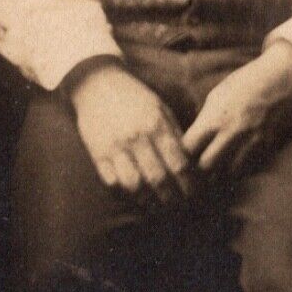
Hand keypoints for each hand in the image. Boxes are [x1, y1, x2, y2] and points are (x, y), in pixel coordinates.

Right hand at [65, 60, 191, 203]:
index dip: (190, 184)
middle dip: (172, 199)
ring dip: (148, 201)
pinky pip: (112, 183)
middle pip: (159, 179)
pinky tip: (134, 197)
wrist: (97, 84)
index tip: (194, 193)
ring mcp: (115, 147)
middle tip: (179, 207)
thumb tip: (191, 161)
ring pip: (134, 185)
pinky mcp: (97, 154)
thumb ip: (174, 134)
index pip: (179, 163)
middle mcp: (137, 137)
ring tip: (157, 206)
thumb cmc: (134, 98)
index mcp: (156, 124)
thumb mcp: (160, 108)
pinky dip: (124, 194)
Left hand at [182, 42, 291, 172]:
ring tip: (215, 170)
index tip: (183, 155)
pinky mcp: (266, 149)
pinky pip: (248, 171)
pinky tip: (234, 165)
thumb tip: (193, 142)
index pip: (188, 148)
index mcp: (215, 117)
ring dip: (219, 174)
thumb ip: (205, 120)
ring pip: (227, 174)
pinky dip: (239, 172)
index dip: (182, 155)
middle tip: (196, 168)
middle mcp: (231, 133)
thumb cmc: (247, 82)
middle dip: (198, 169)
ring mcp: (250, 143)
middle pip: (205, 166)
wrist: (284, 79)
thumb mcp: (218, 95)